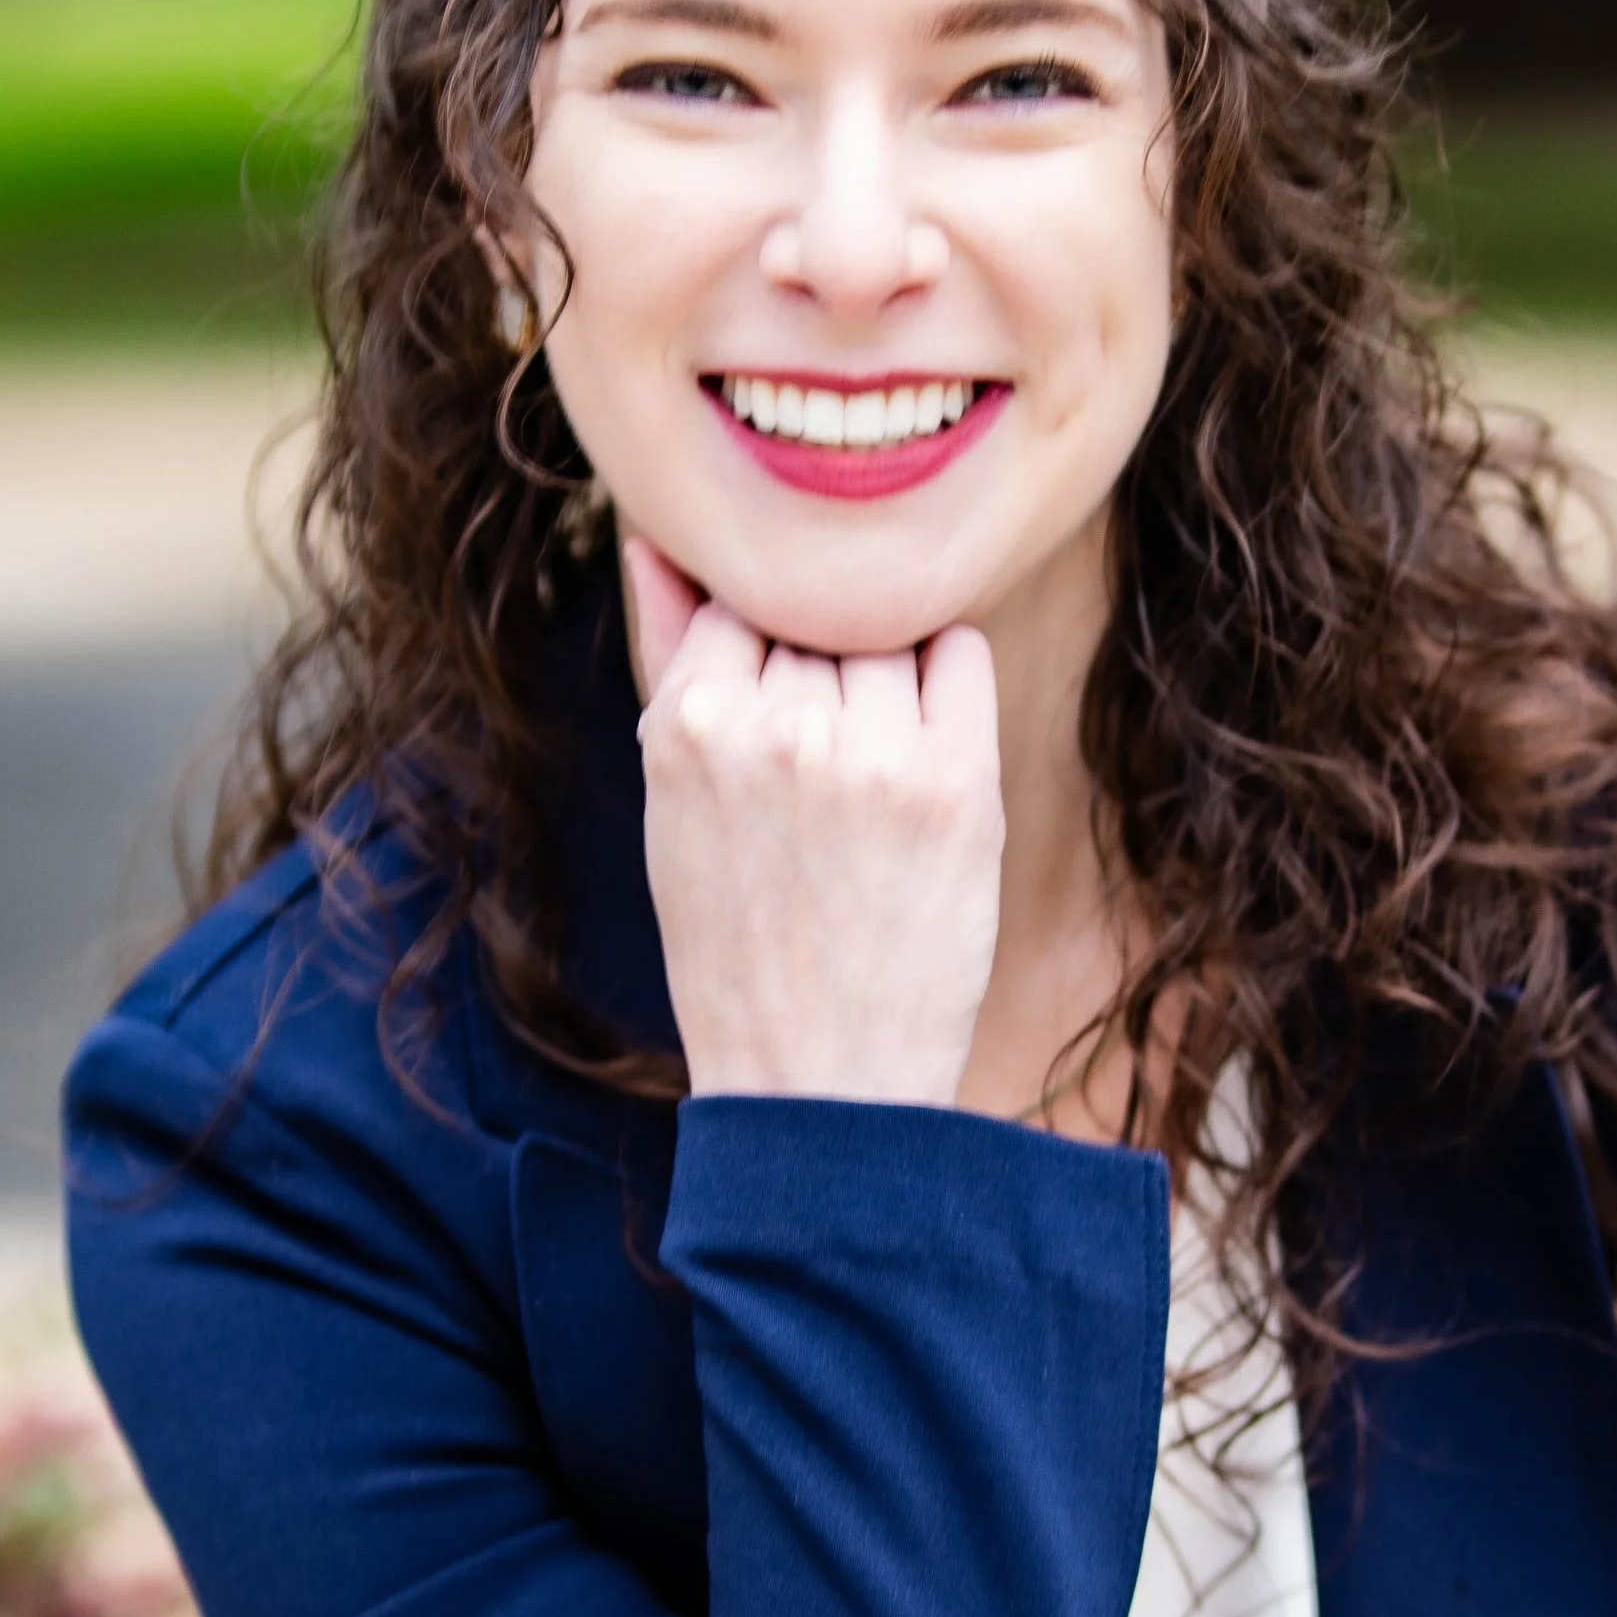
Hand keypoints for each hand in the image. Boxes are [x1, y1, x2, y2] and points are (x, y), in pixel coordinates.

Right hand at [625, 532, 1004, 1104]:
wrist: (818, 1079)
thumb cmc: (737, 939)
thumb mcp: (670, 800)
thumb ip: (671, 658)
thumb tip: (657, 536)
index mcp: (687, 723)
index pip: (741, 600)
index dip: (762, 652)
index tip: (771, 717)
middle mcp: (775, 725)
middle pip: (816, 613)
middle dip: (821, 665)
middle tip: (820, 766)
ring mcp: (871, 752)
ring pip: (886, 627)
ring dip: (884, 675)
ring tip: (865, 771)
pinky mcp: (954, 782)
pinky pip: (959, 653)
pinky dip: (944, 683)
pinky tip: (921, 752)